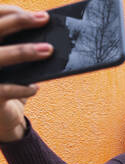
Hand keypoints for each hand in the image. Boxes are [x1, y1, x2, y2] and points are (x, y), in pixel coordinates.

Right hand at [0, 5, 52, 141]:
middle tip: (44, 19)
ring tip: (48, 49)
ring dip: (23, 51)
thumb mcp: (14, 65)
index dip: (9, 12)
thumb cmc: (9, 85)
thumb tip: (48, 32)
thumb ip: (20, 48)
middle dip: (19, 22)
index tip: (37, 14)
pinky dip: (24, 87)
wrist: (0, 120)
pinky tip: (35, 87)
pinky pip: (5, 89)